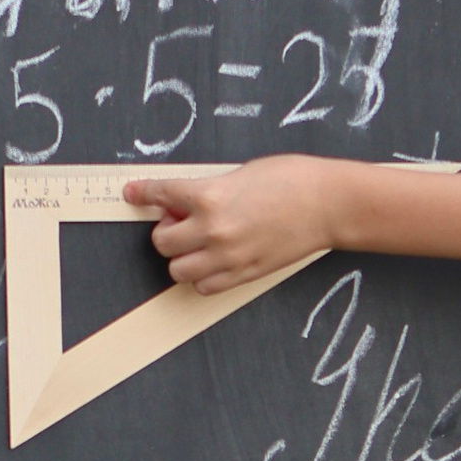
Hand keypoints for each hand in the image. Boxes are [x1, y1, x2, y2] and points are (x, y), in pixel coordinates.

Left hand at [122, 157, 343, 294]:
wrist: (328, 204)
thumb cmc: (291, 180)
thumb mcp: (241, 173)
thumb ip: (208, 190)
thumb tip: (183, 203)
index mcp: (210, 196)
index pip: (160, 195)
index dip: (142, 193)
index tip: (132, 193)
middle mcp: (213, 229)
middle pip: (162, 242)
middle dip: (168, 230)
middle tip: (185, 220)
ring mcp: (228, 256)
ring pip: (178, 270)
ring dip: (182, 256)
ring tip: (201, 243)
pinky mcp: (244, 274)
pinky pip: (204, 287)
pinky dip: (202, 276)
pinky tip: (215, 260)